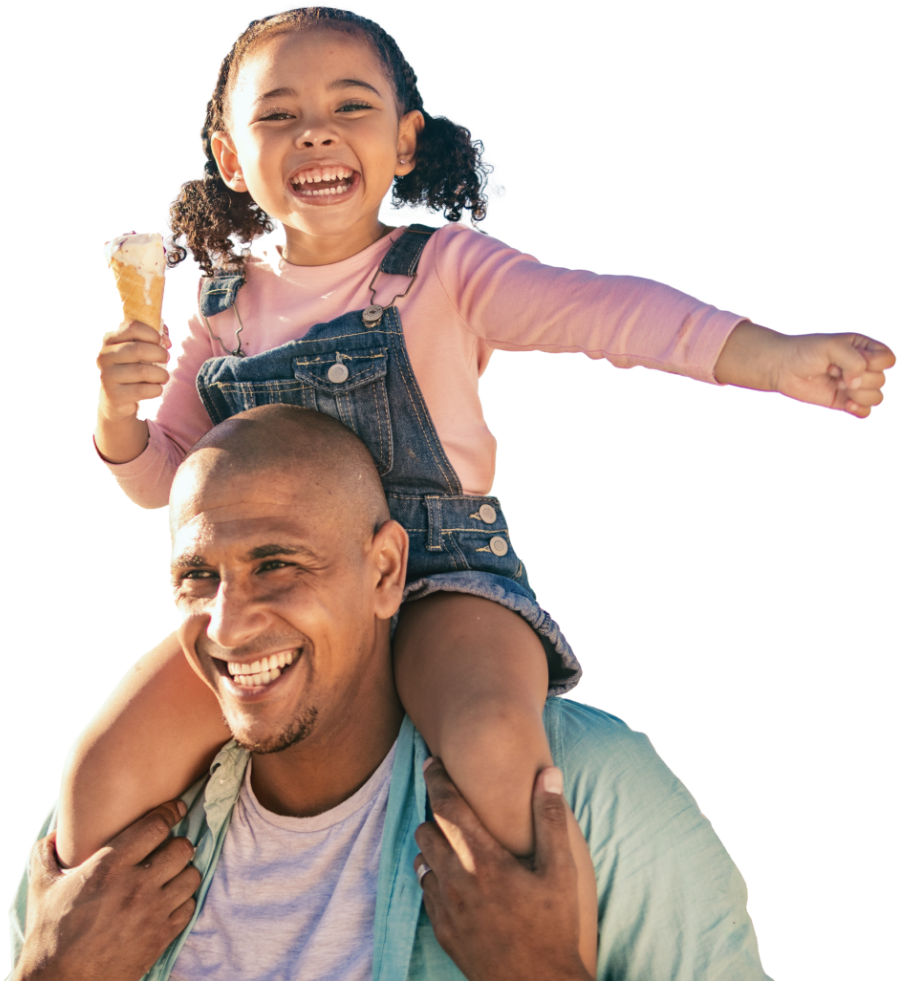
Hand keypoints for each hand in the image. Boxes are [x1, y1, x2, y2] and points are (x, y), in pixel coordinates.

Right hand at [13, 800, 199, 980]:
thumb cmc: (49, 936)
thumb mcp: (41, 889)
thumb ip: (45, 855)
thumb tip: (54, 834)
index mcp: (109, 867)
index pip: (156, 826)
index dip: (170, 813)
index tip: (176, 809)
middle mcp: (136, 886)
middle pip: (182, 848)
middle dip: (177, 844)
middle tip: (168, 849)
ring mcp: (152, 912)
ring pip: (191, 876)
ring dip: (183, 872)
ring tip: (171, 875)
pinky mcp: (161, 937)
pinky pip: (189, 906)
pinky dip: (183, 901)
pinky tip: (168, 902)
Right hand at [95, 320, 169, 420]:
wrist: (116, 398)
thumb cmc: (134, 367)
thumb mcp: (142, 349)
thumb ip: (156, 337)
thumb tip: (166, 341)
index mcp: (110, 340)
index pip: (133, 327)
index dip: (153, 334)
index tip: (161, 343)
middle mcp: (104, 356)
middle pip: (138, 349)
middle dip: (160, 354)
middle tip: (166, 359)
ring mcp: (106, 376)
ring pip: (143, 371)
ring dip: (161, 374)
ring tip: (163, 377)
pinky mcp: (113, 395)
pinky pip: (143, 390)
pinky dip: (156, 389)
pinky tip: (156, 389)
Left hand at [414, 759, 591, 980]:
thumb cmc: (554, 928)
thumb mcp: (561, 871)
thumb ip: (550, 819)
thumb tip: (548, 774)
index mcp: (484, 861)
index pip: (447, 806)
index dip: (436, 778)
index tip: (432, 761)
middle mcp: (457, 881)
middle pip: (427, 828)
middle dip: (436, 812)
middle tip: (453, 804)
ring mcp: (446, 908)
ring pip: (422, 859)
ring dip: (434, 844)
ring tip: (456, 840)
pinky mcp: (442, 930)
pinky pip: (426, 890)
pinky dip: (435, 875)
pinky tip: (456, 876)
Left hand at [770, 331, 895, 418]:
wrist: (782, 367)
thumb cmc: (806, 352)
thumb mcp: (833, 347)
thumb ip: (854, 361)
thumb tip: (857, 385)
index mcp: (865, 348)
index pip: (887, 359)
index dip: (872, 362)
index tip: (847, 359)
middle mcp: (863, 367)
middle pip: (880, 380)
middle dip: (857, 378)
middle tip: (833, 370)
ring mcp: (854, 386)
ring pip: (876, 397)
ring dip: (857, 394)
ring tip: (837, 385)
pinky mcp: (844, 402)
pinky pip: (866, 412)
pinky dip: (859, 410)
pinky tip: (846, 404)